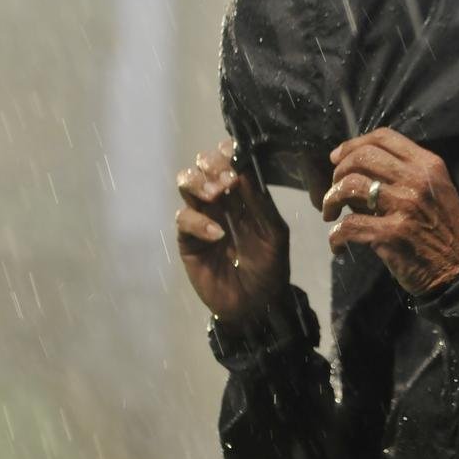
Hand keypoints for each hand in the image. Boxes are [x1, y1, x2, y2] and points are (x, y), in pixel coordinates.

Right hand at [175, 138, 290, 329]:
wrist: (257, 306)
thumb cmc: (270, 268)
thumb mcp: (274, 234)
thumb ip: (260, 204)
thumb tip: (244, 172)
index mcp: (242, 194)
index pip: (228, 161)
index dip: (227, 153)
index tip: (234, 156)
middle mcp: (219, 200)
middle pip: (202, 165)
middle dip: (211, 165)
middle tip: (227, 180)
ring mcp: (201, 217)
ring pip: (186, 184)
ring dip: (199, 184)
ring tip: (216, 196)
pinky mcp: (188, 240)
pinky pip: (184, 220)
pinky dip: (198, 222)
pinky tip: (217, 234)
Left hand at [323, 127, 458, 295]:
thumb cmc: (445, 229)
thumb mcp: (435, 190)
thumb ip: (405, 175)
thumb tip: (359, 169)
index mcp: (428, 165)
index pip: (383, 137)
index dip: (353, 144)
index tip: (337, 158)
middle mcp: (417, 180)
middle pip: (362, 157)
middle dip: (339, 172)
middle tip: (335, 190)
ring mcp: (404, 206)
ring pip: (350, 186)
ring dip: (331, 199)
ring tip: (331, 213)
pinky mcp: (392, 234)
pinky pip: (349, 225)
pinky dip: (336, 236)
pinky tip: (338, 244)